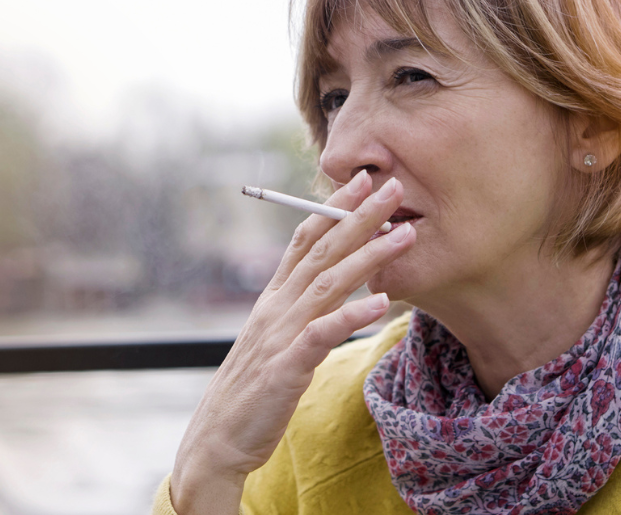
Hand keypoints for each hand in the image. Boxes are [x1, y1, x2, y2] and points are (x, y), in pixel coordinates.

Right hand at [170, 171, 415, 513]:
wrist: (217, 439)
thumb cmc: (252, 393)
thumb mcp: (275, 342)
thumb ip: (301, 312)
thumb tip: (331, 289)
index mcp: (273, 299)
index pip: (304, 240)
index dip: (332, 207)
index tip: (363, 181)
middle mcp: (275, 308)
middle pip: (321, 252)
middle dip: (358, 216)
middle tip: (392, 187)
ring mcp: (280, 335)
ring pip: (328, 284)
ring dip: (368, 256)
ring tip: (403, 235)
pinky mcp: (286, 368)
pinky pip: (322, 335)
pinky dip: (351, 316)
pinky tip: (381, 302)